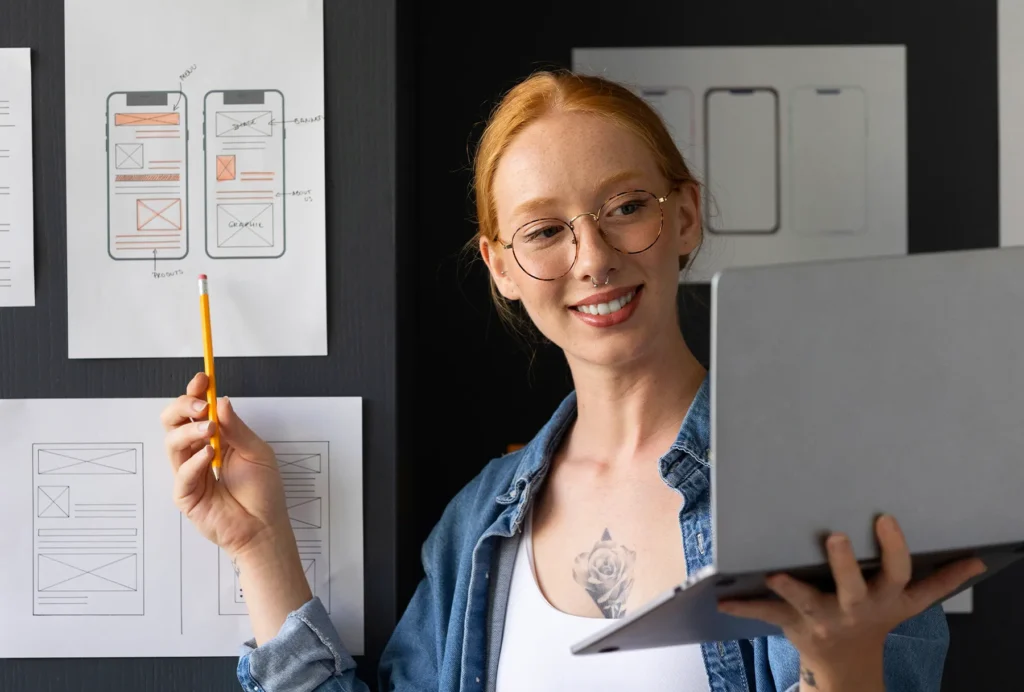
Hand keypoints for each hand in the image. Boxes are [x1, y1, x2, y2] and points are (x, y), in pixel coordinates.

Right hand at [161, 372, 290, 559]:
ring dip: (191, 431)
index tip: (202, 379)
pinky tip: (209, 456)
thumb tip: (222, 401)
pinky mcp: (186, 495)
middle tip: (202, 406)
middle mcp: (198, 453)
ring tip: (210, 430)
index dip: (195, 393)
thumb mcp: (257, 451)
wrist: (264, 527)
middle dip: (184, 407)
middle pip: (174, 423)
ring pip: (172, 443)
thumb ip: (237, 428)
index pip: (196, 412)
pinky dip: (194, 461)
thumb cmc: (263, 492)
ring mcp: (189, 473)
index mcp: (216, 439)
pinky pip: (181, 474)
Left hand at [717, 514, 985, 690]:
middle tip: (833, 537)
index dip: (893, 548)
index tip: (884, 519)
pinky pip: (767, 615)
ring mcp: (823, 617)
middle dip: (844, 564)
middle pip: (853, 586)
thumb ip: (940, 579)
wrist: (849, 663)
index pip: (898, 572)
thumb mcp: (910, 601)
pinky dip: (744, 607)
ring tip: (773, 573)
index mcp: (884, 596)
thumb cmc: (877, 617)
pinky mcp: (794, 623)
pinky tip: (722, 599)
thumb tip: (978, 559)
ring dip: (790, 588)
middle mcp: (855, 607)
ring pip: (807, 602)